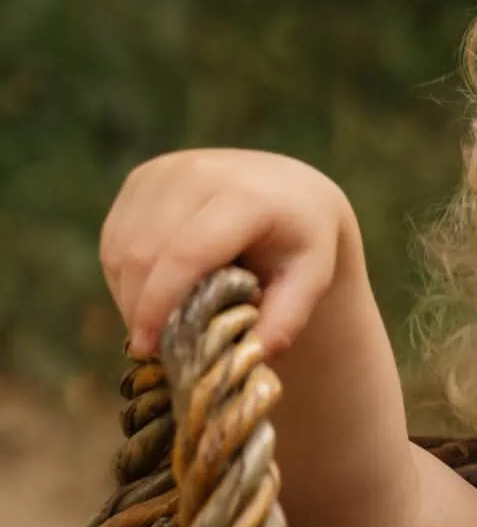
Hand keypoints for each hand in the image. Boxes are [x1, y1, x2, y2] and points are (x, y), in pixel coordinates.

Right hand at [100, 149, 355, 359]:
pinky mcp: (143, 177)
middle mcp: (201, 172)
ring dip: (129, 295)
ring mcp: (166, 170)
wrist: (288, 191)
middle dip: (140, 308)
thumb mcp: (312, 280)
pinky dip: (123, 275)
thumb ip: (286, 320)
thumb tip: (250, 356)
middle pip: (144, 253)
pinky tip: (153, 292)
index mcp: (248, 196)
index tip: (149, 348)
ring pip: (121, 248)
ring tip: (161, 320)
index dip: (160, 305)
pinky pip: (114, 238)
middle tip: (153, 347)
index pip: (187, 254)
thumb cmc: (300, 242)